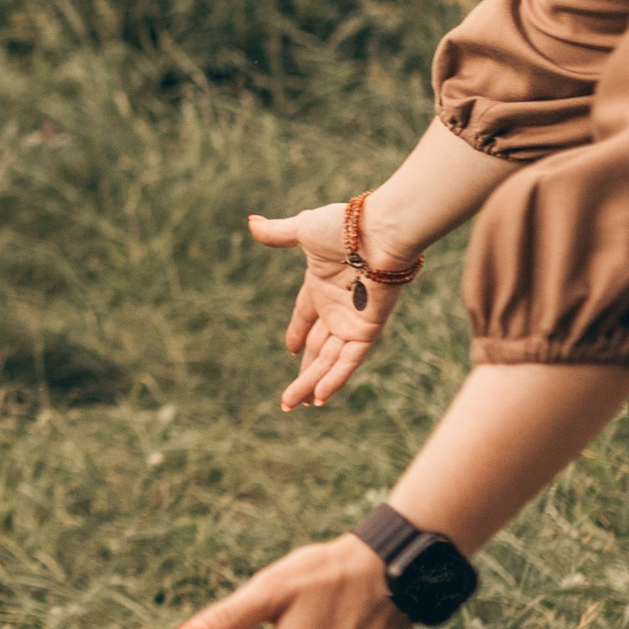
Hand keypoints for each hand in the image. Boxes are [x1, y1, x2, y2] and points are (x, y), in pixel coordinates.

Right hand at [250, 201, 414, 412]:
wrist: (378, 232)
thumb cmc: (344, 227)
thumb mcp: (303, 230)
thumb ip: (278, 233)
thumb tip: (251, 223)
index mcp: (321, 285)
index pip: (306, 315)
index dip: (298, 332)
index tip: (291, 349)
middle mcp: (338, 307)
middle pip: (317, 348)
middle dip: (303, 372)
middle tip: (288, 398)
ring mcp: (352, 321)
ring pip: (329, 361)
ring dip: (311, 384)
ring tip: (292, 406)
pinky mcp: (367, 331)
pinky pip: (349, 361)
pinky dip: (335, 379)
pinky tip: (319, 398)